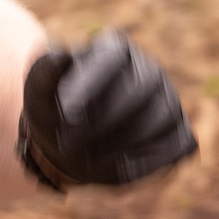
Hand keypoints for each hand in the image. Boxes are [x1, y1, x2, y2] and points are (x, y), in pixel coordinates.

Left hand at [17, 29, 195, 189]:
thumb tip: (59, 53)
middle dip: (104, 121)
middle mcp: (147, 70)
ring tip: (87, 160)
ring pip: (164, 117)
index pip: (111, 58)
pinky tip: (120, 169)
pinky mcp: (179, 133)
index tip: (66, 113)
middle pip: (141, 90)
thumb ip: (45, 71)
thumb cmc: (53, 108)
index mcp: (113, 49)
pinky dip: (155, 160)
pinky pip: (181, 144)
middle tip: (68, 144)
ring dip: (125, 143)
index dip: (91, 84)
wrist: (68, 141)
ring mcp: (168, 101)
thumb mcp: (38, 90)